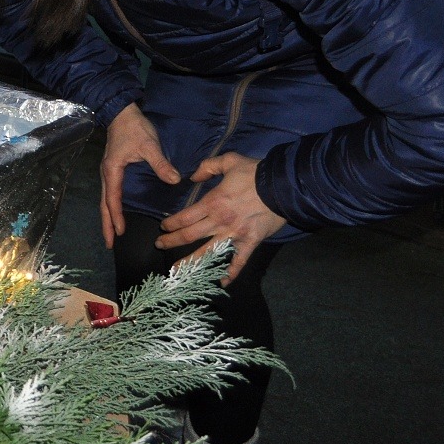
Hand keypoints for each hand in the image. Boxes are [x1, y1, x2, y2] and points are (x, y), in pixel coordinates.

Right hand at [99, 103, 179, 248]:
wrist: (122, 113)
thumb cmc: (134, 128)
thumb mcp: (149, 145)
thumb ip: (160, 163)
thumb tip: (174, 181)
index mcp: (113, 170)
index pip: (113, 199)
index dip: (116, 216)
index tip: (119, 232)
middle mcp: (107, 174)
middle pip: (104, 204)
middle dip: (106, 224)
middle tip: (109, 243)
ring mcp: (109, 173)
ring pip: (105, 200)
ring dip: (107, 218)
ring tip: (110, 234)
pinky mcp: (113, 170)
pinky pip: (110, 194)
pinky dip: (111, 207)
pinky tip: (116, 214)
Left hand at [156, 152, 285, 283]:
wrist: (283, 185)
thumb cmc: (256, 172)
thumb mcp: (229, 160)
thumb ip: (208, 166)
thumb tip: (192, 176)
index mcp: (212, 203)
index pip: (184, 217)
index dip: (171, 224)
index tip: (163, 227)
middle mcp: (219, 221)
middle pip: (189, 235)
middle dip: (171, 241)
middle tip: (160, 245)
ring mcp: (235, 234)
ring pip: (208, 252)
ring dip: (191, 262)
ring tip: (177, 270)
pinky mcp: (250, 242)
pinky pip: (239, 261)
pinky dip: (231, 273)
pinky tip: (222, 282)